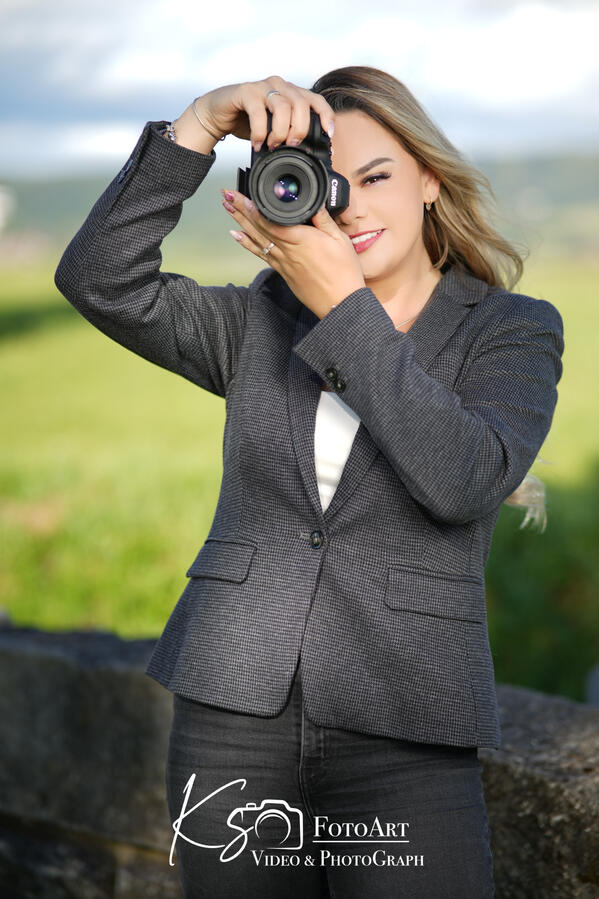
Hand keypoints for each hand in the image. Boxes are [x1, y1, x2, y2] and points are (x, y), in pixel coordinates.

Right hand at [194, 76, 334, 150]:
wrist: (218, 115)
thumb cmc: (247, 122)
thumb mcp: (273, 129)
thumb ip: (289, 134)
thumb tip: (307, 152)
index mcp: (291, 93)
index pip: (316, 100)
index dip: (326, 116)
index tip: (328, 135)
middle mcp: (280, 86)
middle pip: (302, 105)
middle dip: (300, 130)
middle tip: (291, 145)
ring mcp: (263, 86)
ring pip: (283, 107)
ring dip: (280, 132)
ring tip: (272, 145)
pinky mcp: (246, 91)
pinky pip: (259, 112)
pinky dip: (260, 133)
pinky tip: (258, 144)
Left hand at [222, 189, 365, 317]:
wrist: (340, 303)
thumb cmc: (343, 274)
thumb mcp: (340, 241)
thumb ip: (324, 220)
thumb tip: (316, 203)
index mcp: (302, 239)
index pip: (272, 221)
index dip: (254, 209)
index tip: (241, 197)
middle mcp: (288, 250)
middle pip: (259, 227)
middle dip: (241, 210)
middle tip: (227, 196)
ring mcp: (283, 262)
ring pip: (257, 239)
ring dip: (241, 223)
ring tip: (227, 209)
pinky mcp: (283, 272)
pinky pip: (262, 254)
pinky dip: (248, 244)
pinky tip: (238, 236)